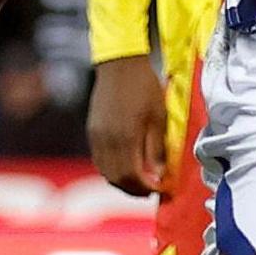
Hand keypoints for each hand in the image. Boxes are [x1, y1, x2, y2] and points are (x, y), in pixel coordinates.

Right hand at [85, 55, 167, 195]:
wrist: (119, 64)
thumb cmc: (144, 87)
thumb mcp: (158, 118)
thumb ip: (156, 149)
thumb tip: (159, 175)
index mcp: (125, 138)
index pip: (133, 176)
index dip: (148, 188)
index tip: (163, 189)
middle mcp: (106, 141)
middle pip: (117, 179)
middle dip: (136, 190)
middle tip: (153, 190)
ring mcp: (96, 137)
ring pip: (106, 172)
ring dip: (123, 182)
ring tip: (142, 182)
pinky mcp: (92, 131)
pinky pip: (100, 160)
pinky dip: (113, 170)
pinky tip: (127, 167)